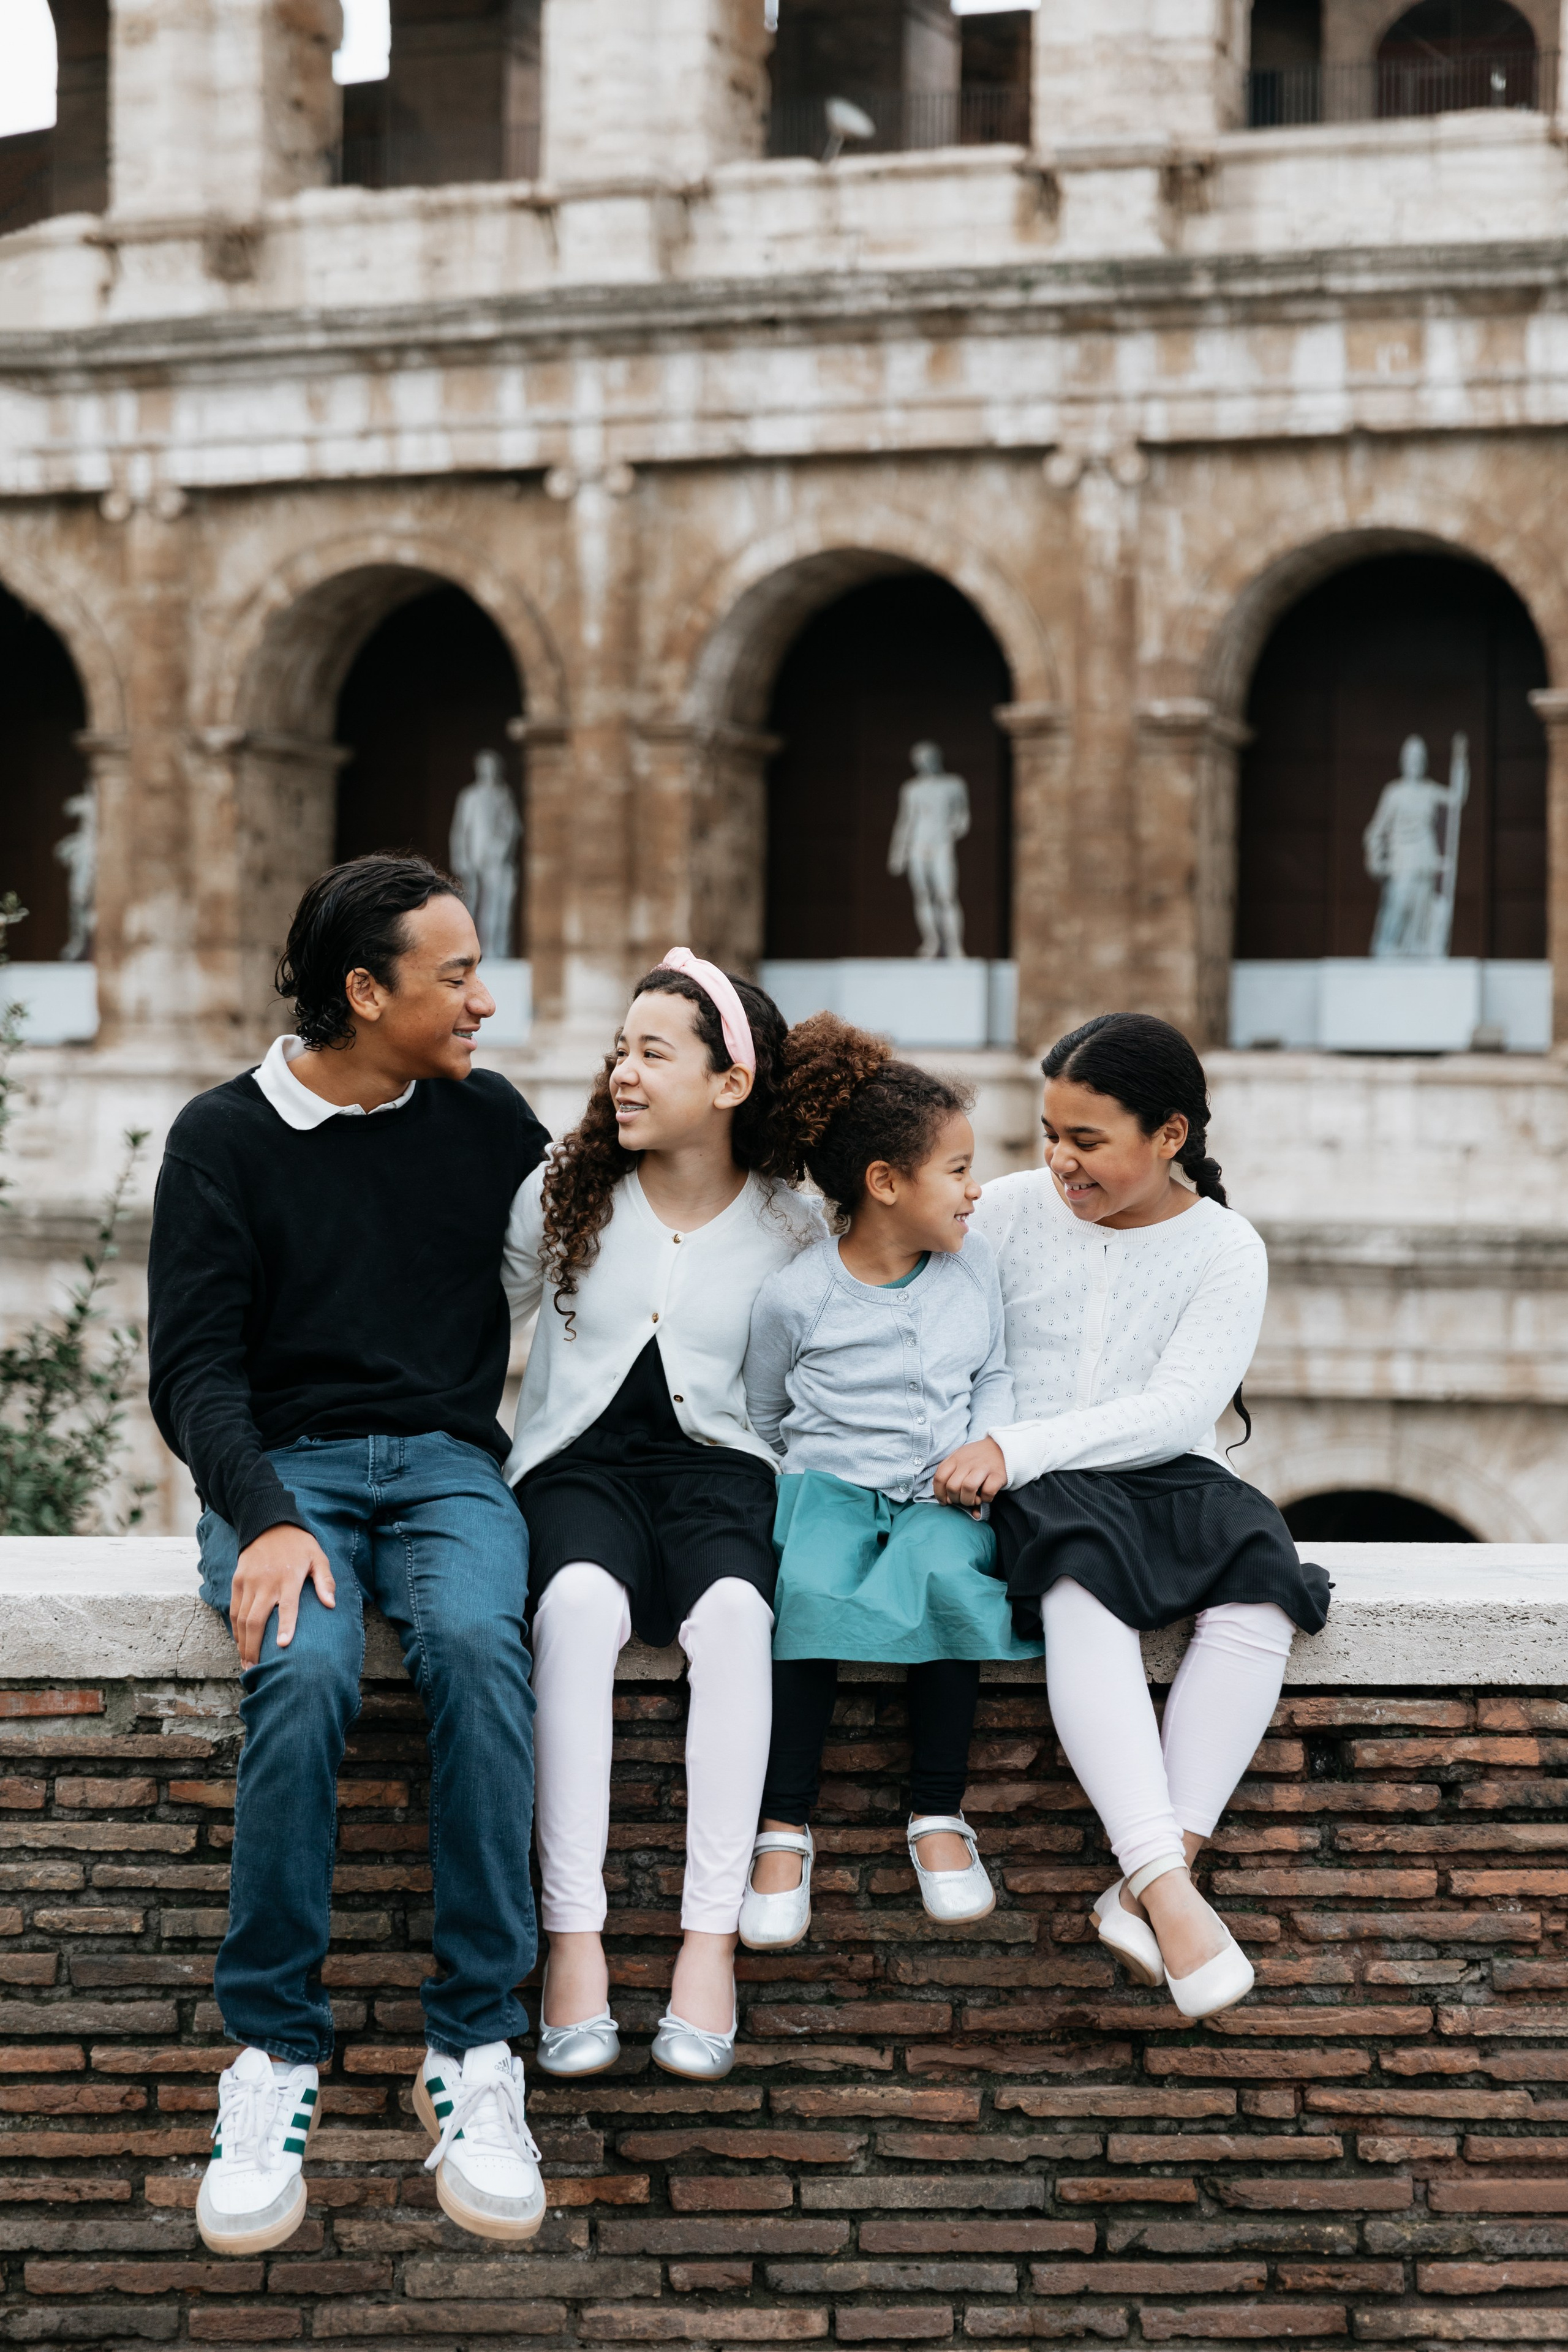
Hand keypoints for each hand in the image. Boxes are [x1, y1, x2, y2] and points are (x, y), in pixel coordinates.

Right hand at [229, 1523, 334, 1668]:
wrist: (268, 1524)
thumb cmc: (298, 1545)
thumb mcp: (318, 1557)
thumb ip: (325, 1581)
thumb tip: (331, 1604)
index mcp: (289, 1578)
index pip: (287, 1606)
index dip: (285, 1626)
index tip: (282, 1646)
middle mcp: (266, 1582)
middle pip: (256, 1620)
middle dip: (254, 1647)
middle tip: (255, 1669)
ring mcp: (249, 1582)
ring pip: (241, 1618)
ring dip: (242, 1643)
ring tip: (246, 1662)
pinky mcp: (237, 1581)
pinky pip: (234, 1609)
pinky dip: (235, 1628)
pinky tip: (239, 1642)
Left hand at [932, 1437, 1007, 1512]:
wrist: (1002, 1447)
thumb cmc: (977, 1459)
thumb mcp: (961, 1461)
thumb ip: (952, 1478)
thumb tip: (949, 1503)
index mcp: (955, 1458)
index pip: (939, 1478)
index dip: (939, 1493)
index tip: (945, 1501)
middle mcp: (968, 1462)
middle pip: (952, 1486)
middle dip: (955, 1499)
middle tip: (962, 1499)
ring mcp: (983, 1467)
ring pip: (968, 1488)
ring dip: (968, 1500)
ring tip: (973, 1500)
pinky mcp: (998, 1475)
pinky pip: (987, 1492)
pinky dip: (985, 1499)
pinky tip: (985, 1496)